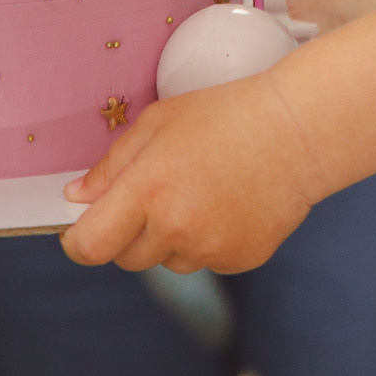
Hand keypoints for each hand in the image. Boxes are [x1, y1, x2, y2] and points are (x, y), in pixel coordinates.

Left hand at [61, 69, 321, 272]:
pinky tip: (230, 203)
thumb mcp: (159, 122)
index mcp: (146, 190)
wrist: (298, 131)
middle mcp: (175, 227)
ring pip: (169, 260)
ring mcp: (209, 248)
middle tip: (156, 195)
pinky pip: (207, 260)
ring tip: (203, 192)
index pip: (89, 246)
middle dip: (129, 234)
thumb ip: (111, 164)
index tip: (81, 231)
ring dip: (172, 238)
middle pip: (126, 259)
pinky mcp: (239, 259)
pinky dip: (209, 240)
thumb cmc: (227, 115)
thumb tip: (77, 198)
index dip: (79, 241)